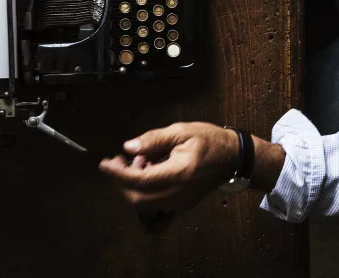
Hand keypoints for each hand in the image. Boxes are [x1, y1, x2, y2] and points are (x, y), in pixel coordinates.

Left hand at [99, 122, 238, 214]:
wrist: (234, 157)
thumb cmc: (210, 141)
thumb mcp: (182, 131)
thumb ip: (154, 140)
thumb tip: (128, 148)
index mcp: (178, 173)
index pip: (139, 180)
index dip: (117, 174)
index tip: (104, 164)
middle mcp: (178, 193)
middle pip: (138, 198)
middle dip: (122, 181)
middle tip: (118, 162)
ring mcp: (180, 203)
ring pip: (145, 206)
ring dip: (133, 187)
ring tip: (140, 164)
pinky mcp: (182, 205)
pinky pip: (156, 208)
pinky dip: (144, 195)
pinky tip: (149, 176)